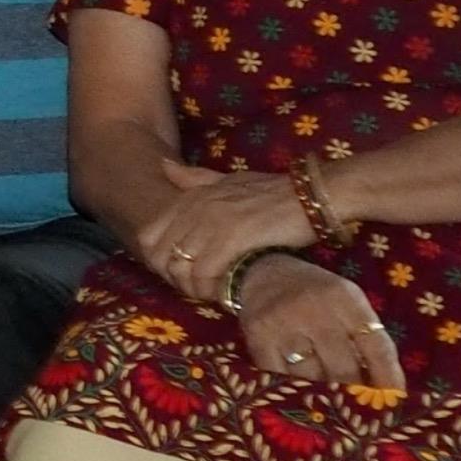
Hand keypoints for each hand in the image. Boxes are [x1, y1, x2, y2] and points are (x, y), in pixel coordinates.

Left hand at [129, 159, 322, 309]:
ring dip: (193, 288)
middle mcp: (195, 208)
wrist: (311, 195)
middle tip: (198, 289)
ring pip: (179, 268)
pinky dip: (210, 289)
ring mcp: (212, 221)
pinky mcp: (232, 237)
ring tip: (213, 293)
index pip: (148, 236)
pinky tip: (225, 293)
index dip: (159, 262)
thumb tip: (163, 167)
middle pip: (159, 257)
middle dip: (174, 279)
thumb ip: (195, 178)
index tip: (182, 274)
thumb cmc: (273, 192)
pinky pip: (204, 273)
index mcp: (191, 196)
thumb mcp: (229, 180)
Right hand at [235, 255, 400, 396]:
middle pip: (343, 368)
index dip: (388, 375)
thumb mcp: (345, 300)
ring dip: (322, 392)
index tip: (394, 398)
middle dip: (353, 390)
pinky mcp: (257, 338)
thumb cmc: (314, 292)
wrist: (261, 273)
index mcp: (344, 297)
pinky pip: (280, 377)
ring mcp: (282, 324)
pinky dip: (292, 389)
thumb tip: (383, 384)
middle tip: (357, 405)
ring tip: (327, 400)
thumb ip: (363, 334)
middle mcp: (313, 309)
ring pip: (310, 377)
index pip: (375, 345)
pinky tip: (299, 393)